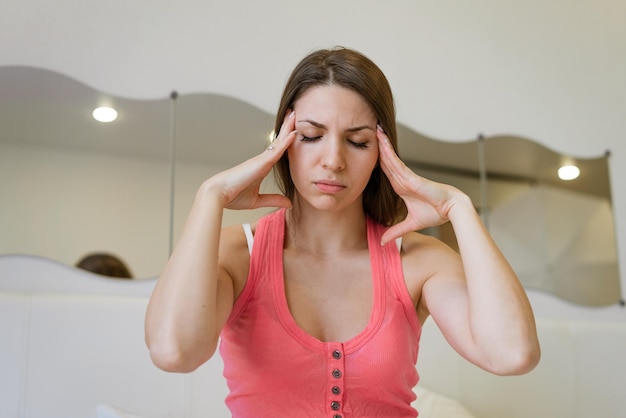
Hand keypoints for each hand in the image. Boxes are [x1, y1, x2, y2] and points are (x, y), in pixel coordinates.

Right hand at [206, 111, 296, 209]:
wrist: (218, 195)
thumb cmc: (233, 196)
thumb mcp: (258, 200)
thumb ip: (273, 200)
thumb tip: (289, 203)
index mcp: (261, 167)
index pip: (277, 151)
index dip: (285, 140)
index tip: (293, 130)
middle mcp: (261, 160)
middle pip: (278, 141)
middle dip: (287, 127)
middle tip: (294, 114)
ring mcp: (261, 160)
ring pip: (278, 141)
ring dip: (288, 128)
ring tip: (295, 114)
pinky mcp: (260, 163)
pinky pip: (276, 151)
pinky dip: (286, 142)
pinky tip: (293, 133)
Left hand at [376, 125, 467, 244]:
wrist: (452, 209)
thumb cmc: (436, 213)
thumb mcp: (411, 224)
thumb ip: (396, 231)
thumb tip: (383, 242)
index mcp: (401, 187)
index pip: (384, 171)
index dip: (375, 160)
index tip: (364, 152)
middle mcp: (402, 179)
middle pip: (385, 160)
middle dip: (377, 147)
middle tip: (366, 131)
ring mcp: (406, 176)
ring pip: (389, 158)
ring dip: (381, 144)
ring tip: (373, 130)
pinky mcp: (411, 177)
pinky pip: (396, 162)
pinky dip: (388, 152)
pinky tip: (381, 142)